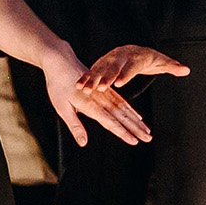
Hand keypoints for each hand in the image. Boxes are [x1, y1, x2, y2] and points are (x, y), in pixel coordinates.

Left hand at [53, 44, 183, 147]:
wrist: (60, 61)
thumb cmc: (57, 85)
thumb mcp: (61, 107)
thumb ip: (75, 126)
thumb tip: (83, 143)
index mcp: (90, 104)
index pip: (110, 122)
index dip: (122, 133)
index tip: (134, 141)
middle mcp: (101, 98)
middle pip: (121, 116)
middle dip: (136, 128)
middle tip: (148, 139)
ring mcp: (105, 92)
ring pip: (125, 108)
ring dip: (136, 121)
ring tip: (147, 131)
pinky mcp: (105, 88)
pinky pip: (121, 101)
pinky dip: (131, 110)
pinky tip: (138, 118)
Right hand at [77, 44, 192, 95]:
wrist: (132, 49)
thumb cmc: (147, 58)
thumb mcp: (161, 61)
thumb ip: (172, 66)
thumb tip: (186, 69)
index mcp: (135, 58)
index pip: (130, 66)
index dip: (125, 75)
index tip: (119, 83)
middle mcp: (120, 57)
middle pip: (113, 67)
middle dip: (105, 77)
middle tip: (100, 86)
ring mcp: (109, 60)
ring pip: (99, 69)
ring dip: (92, 79)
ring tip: (85, 89)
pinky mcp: (101, 65)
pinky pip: (92, 72)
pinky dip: (85, 79)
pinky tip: (78, 87)